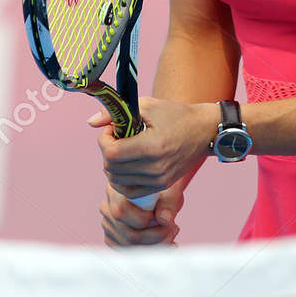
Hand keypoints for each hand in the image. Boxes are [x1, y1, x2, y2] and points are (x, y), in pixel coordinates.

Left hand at [90, 96, 211, 204]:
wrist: (204, 131)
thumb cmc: (176, 115)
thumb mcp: (147, 105)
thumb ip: (117, 112)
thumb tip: (91, 122)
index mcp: (152, 146)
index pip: (111, 153)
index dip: (104, 140)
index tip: (112, 129)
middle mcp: (155, 167)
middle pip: (111, 168)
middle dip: (107, 151)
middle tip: (116, 138)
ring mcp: (158, 179)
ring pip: (117, 181)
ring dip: (113, 165)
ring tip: (123, 150)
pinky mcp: (161, 186)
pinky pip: (130, 190)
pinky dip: (122, 179)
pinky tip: (128, 164)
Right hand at [100, 181, 184, 247]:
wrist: (162, 198)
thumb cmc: (166, 192)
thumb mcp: (172, 193)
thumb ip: (169, 204)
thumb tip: (164, 220)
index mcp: (117, 189)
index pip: (121, 211)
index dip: (146, 220)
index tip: (164, 218)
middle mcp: (107, 207)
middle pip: (128, 234)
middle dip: (156, 236)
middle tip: (173, 228)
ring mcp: (107, 224)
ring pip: (129, 246)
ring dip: (156, 244)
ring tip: (171, 232)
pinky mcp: (112, 238)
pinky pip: (128, 252)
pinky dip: (149, 250)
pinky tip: (165, 242)